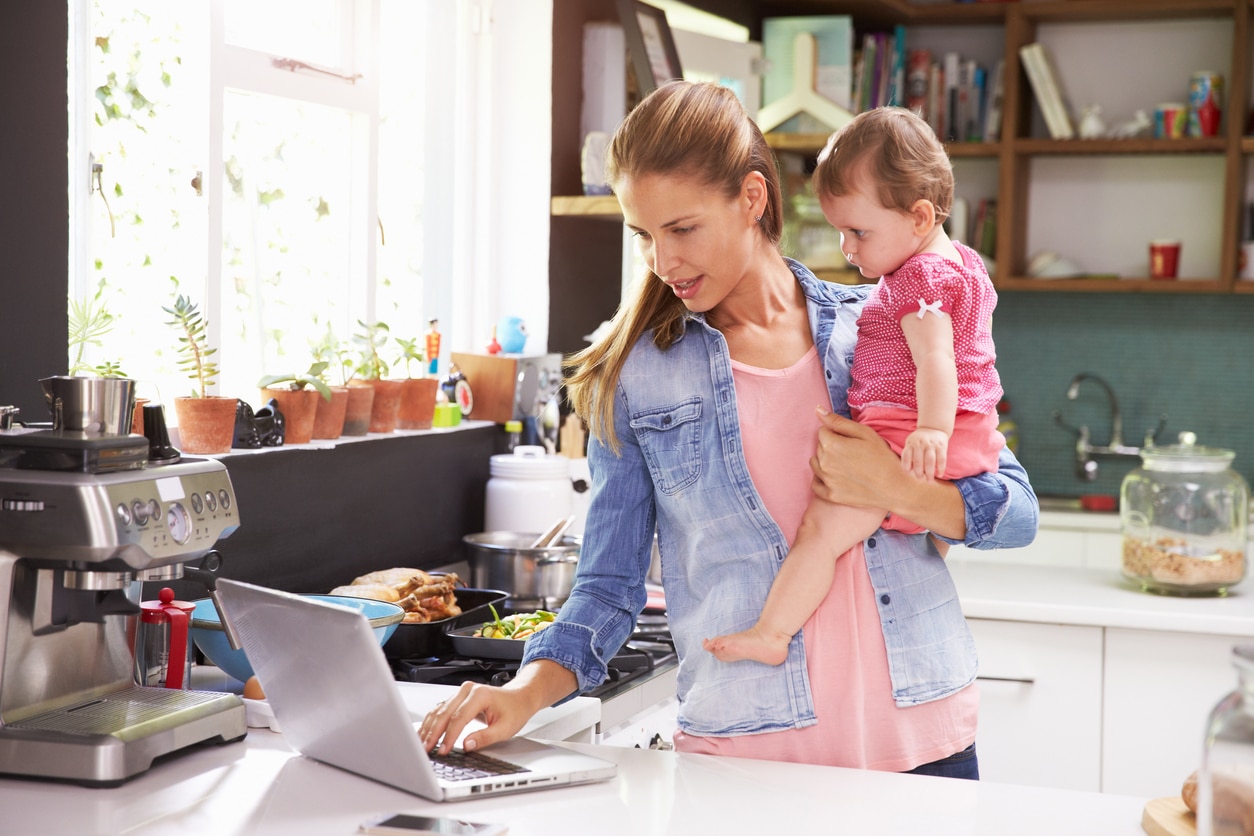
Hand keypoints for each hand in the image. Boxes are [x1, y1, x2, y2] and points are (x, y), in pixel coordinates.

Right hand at [418, 681, 532, 754]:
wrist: (519, 697)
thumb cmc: (515, 710)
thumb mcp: (505, 728)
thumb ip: (485, 737)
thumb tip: (467, 746)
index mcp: (480, 694)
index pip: (459, 718)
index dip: (449, 736)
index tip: (443, 750)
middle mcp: (467, 690)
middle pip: (444, 713)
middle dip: (434, 733)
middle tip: (426, 750)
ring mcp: (461, 692)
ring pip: (439, 711)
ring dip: (429, 728)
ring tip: (422, 744)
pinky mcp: (457, 698)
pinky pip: (441, 710)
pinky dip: (432, 723)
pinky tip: (426, 734)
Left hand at [811, 409, 967, 540]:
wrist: (895, 487)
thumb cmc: (882, 458)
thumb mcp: (865, 433)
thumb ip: (838, 421)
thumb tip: (817, 410)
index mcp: (832, 445)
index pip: (823, 431)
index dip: (837, 432)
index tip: (851, 439)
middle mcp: (824, 463)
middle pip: (820, 446)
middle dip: (832, 445)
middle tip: (853, 451)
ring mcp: (826, 481)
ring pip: (816, 463)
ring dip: (826, 460)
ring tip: (846, 464)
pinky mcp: (830, 495)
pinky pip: (815, 484)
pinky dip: (822, 479)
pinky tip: (835, 477)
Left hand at [900, 427, 949, 480]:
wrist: (934, 426)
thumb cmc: (919, 440)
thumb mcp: (911, 443)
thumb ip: (908, 455)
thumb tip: (909, 471)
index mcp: (911, 443)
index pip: (906, 457)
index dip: (906, 467)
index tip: (909, 474)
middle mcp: (920, 443)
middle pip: (918, 461)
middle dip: (919, 473)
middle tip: (921, 479)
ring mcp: (931, 444)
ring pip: (930, 461)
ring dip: (930, 473)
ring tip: (929, 480)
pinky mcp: (942, 445)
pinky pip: (941, 459)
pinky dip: (941, 469)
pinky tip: (939, 475)